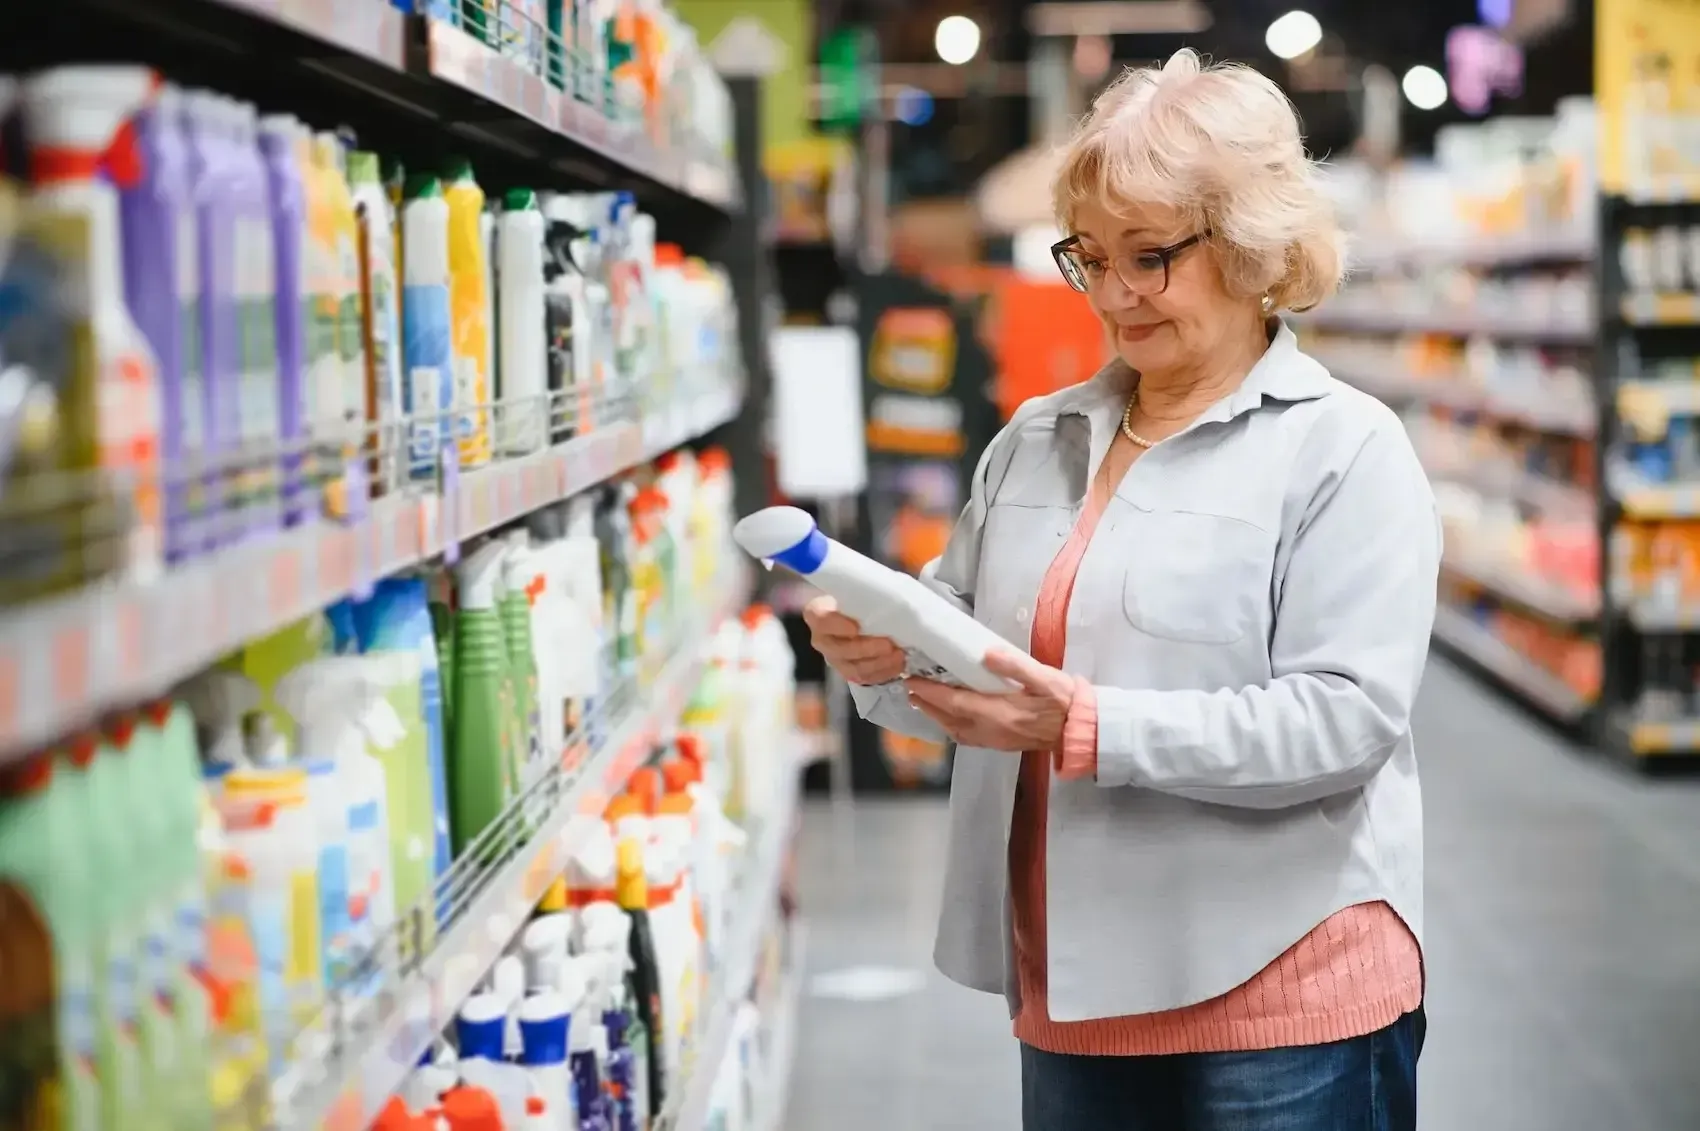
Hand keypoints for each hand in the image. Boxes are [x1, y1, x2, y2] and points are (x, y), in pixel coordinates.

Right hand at [802, 595, 905, 685]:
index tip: (856, 628)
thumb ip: (866, 593)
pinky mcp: (849, 672)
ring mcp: (835, 658)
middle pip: (839, 649)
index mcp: (818, 613)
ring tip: (899, 655)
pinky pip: (864, 678)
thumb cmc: (864, 597)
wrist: (867, 614)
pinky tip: (898, 665)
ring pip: (853, 668)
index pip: (820, 620)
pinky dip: (883, 673)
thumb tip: (887, 594)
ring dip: (879, 664)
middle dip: (867, 649)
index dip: (836, 626)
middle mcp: (822, 638)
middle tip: (889, 644)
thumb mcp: (862, 589)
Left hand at [904, 650, 1074, 751]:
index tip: (913, 680)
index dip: (931, 692)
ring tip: (923, 703)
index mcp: (1001, 713)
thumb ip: (1015, 666)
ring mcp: (997, 741)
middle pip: (950, 720)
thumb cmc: (1067, 701)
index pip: (955, 703)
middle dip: (927, 705)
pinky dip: (952, 727)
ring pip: (956, 732)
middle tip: (910, 689)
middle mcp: (993, 731)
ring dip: (937, 717)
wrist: (1084, 731)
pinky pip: (968, 738)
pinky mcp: (1003, 745)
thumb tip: (986, 654)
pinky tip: (951, 719)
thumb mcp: (1045, 677)